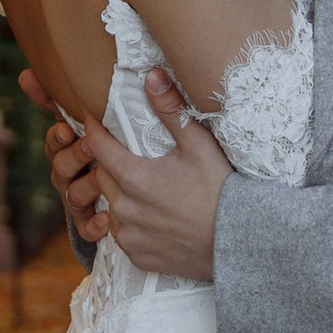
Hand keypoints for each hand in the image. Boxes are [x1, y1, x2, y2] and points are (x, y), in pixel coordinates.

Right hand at [19, 68, 106, 235]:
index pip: (53, 142)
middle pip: (61, 168)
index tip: (66, 129)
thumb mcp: (85, 120)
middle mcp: (66, 174)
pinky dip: (94, 225)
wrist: (128, 186)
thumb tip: (26, 71)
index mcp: (65, 148)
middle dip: (75, 157)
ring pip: (73, 195)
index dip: (57, 137)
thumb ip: (59, 98)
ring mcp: (76, 199)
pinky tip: (106, 218)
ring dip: (87, 187)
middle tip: (91, 147)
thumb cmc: (102, 144)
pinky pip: (85, 228)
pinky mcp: (88, 222)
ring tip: (103, 180)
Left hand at [78, 71, 231, 280]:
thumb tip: (151, 76)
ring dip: (119, 195)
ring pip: (110, 207)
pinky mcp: (137, 256)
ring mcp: (129, 235)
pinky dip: (131, 224)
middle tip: (126, 154)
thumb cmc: (221, 191)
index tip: (95, 122)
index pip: (97, 146)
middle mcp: (124, 208)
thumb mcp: (199, 145)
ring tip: (142, 188)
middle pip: (102, 176)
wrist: (239, 242)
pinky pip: (123, 235)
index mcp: (133, 177)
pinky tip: (151, 216)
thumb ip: (171, 110)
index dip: (94, 131)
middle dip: (109, 163)